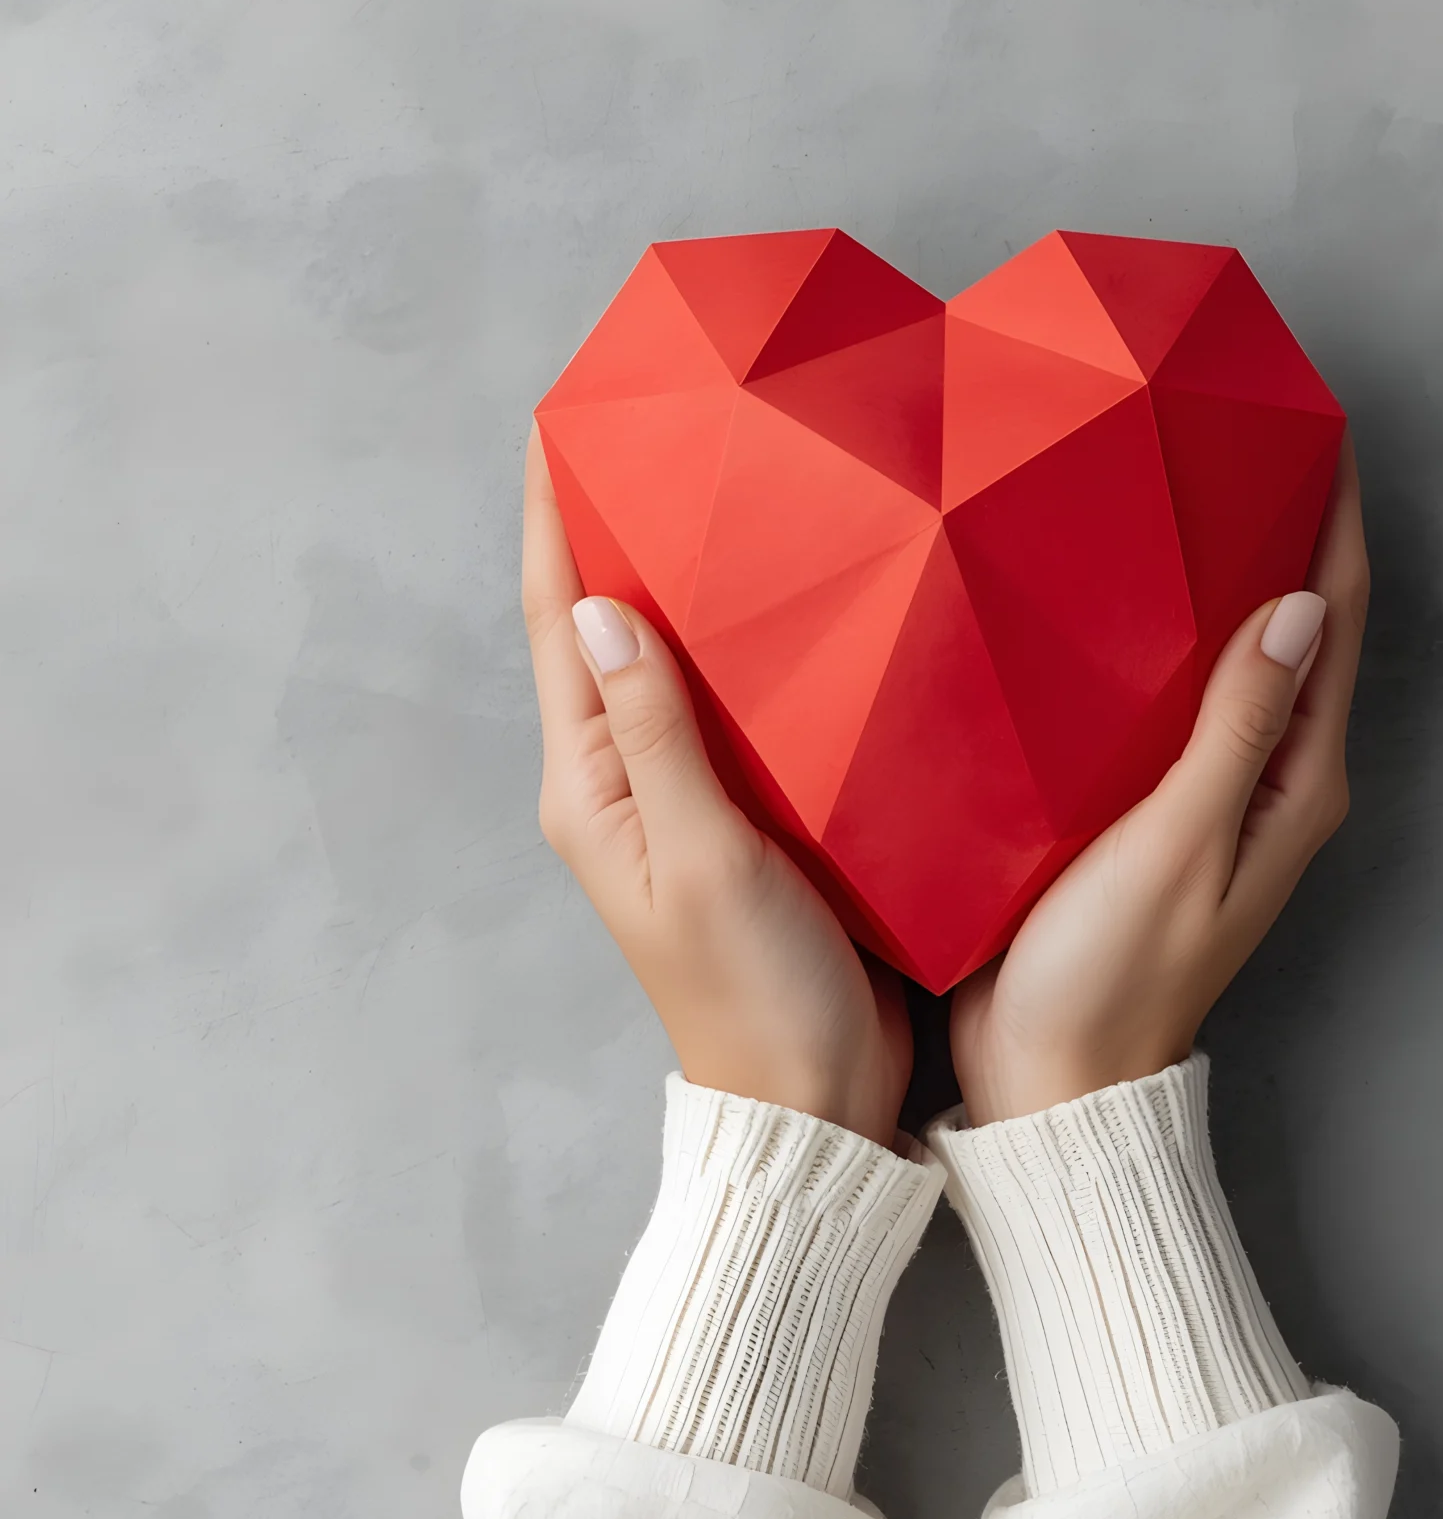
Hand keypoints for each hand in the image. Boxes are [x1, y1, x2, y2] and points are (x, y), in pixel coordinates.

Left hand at [522, 428, 912, 1146]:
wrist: (814, 1095)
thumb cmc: (754, 992)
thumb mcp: (703, 856)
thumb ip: (658, 733)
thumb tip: (598, 606)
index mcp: (590, 787)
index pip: (557, 623)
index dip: (552, 521)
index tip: (555, 423)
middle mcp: (622, 780)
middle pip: (601, 626)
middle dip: (610, 524)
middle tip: (642, 424)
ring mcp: (682, 796)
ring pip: (667, 657)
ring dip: (675, 572)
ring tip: (706, 478)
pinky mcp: (744, 812)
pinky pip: (728, 701)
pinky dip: (739, 636)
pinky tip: (777, 593)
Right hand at [949, 441, 1369, 1125]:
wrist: (1048, 1081)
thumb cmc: (1113, 973)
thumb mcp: (1181, 841)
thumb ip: (1238, 727)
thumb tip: (1299, 604)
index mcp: (1300, 782)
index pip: (1335, 622)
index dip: (1335, 520)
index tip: (1320, 425)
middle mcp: (1271, 779)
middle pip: (1294, 627)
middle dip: (1282, 527)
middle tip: (1239, 428)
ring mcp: (1211, 792)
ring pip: (1230, 654)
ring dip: (1219, 573)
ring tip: (1179, 479)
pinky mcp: (1145, 803)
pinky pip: (1169, 693)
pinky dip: (1158, 631)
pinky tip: (1110, 590)